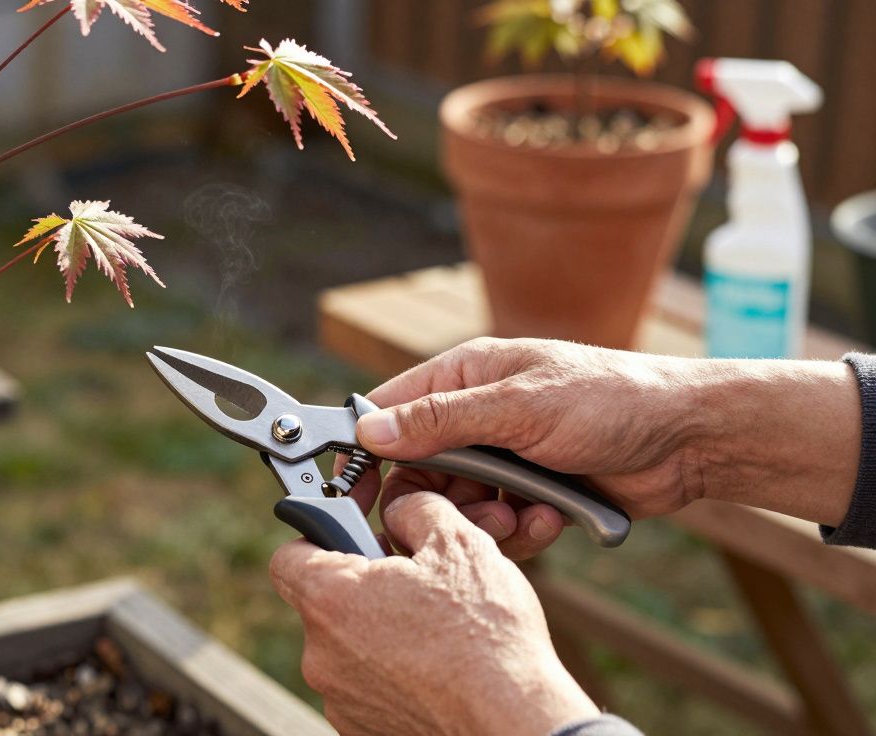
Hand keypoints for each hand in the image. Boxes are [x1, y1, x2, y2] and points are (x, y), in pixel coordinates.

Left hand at [270, 491, 598, 735]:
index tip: (352, 536)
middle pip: (324, 602)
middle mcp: (322, 653)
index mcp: (331, 598)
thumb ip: (416, 510)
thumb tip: (403, 509)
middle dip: (363, 587)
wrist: (515, 721)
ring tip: (433, 630)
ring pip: (348, 646)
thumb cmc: (487, 637)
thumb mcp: (458, 543)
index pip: (288, 556)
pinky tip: (435, 666)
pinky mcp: (361, 727)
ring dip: (380, 631)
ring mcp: (339, 697)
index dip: (318, 539)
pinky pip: (366, 685)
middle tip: (411, 582)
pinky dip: (393, 672)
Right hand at [345, 338, 858, 558]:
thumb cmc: (610, 399)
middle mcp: (475, 416)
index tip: (350, 493)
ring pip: (457, 507)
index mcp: (463, 377)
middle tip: (465, 517)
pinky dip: (518, 533)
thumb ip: (440, 420)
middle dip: (438, 502)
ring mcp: (503, 458)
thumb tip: (366, 430)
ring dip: (483, 523)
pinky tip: (549, 522)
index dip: (365, 452)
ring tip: (520, 519)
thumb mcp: (518, 407)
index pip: (388, 413)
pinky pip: (497, 527)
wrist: (689, 439)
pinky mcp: (530, 495)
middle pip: (418, 471)